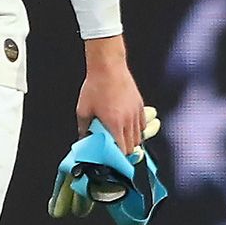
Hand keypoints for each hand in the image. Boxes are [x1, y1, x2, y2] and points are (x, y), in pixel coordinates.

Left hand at [75, 36, 144, 153]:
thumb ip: (84, 128)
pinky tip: (128, 128)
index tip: (111, 158)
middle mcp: (128, 120)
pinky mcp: (139, 105)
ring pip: (138, 137)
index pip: (121, 150)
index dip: (117, 157)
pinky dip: (137, 130)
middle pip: (132, 146)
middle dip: (123, 151)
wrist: (108, 67)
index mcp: (114, 124)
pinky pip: (142, 125)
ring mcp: (136, 113)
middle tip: (115, 150)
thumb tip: (84, 138)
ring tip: (121, 139)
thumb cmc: (95, 86)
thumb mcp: (83, 109)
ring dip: (130, 141)